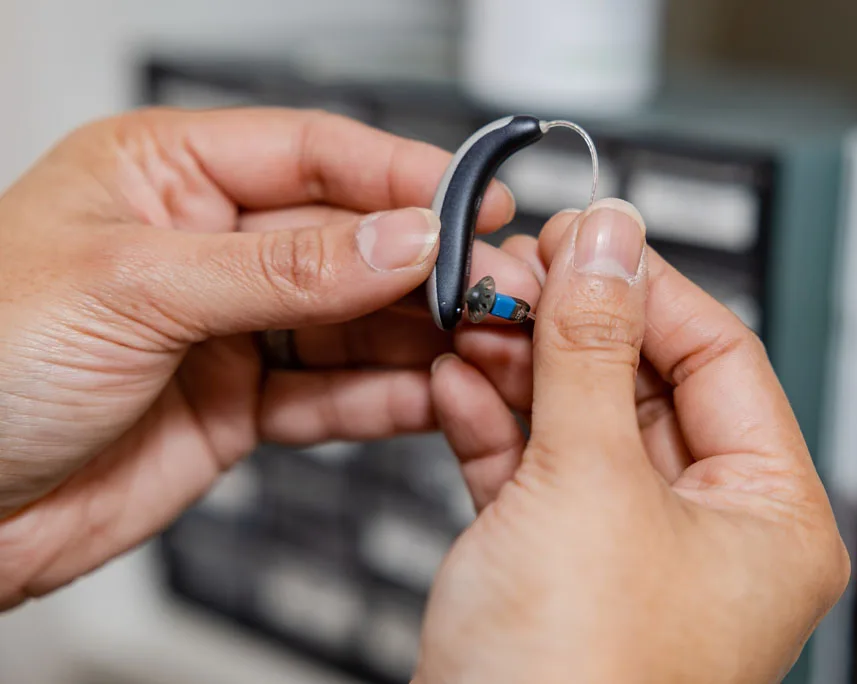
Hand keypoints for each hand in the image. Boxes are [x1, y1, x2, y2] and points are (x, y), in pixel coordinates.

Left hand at [0, 108, 538, 608]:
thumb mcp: (137, 288)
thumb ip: (283, 268)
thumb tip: (400, 239)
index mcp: (165, 174)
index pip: (312, 154)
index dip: (401, 175)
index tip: (473, 201)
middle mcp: (206, 245)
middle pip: (347, 239)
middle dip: (426, 263)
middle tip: (496, 283)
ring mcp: (228, 327)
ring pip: (351, 318)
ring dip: (419, 332)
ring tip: (485, 340)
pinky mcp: (239, 402)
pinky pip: (331, 391)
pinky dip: (384, 396)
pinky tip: (433, 393)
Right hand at [421, 200, 849, 682]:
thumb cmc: (571, 682)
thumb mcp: (588, 483)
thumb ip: (593, 349)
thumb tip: (609, 241)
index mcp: (765, 514)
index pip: (719, 354)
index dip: (646, 286)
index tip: (584, 236)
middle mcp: (704, 528)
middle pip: (640, 380)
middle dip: (567, 322)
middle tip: (507, 271)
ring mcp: (624, 543)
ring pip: (576, 417)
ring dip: (518, 364)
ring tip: (466, 314)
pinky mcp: (555, 559)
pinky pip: (530, 464)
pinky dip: (491, 418)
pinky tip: (454, 376)